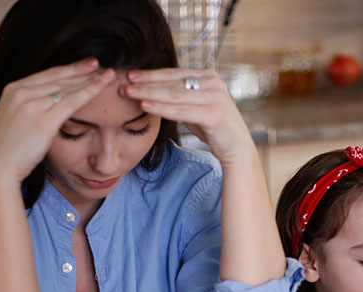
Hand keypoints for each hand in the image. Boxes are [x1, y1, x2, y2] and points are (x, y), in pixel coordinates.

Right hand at [0, 59, 114, 184]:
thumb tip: (45, 107)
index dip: (68, 69)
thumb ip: (28, 108)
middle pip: (59, 77)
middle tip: (101, 64)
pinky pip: (72, 102)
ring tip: (109, 75)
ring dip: (90, 80)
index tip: (85, 65)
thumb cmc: (7, 150)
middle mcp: (20, 92)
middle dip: (82, 71)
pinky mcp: (43, 120)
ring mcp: (31, 105)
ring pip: (67, 87)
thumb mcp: (14, 120)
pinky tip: (102, 86)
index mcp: (12, 90)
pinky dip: (89, 92)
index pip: (47, 75)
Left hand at [123, 68, 253, 165]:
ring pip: (175, 95)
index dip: (152, 74)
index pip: (174, 73)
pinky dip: (163, 108)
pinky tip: (146, 106)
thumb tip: (153, 89)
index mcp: (208, 77)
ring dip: (150, 93)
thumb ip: (180, 96)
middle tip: (124, 82)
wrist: (237, 148)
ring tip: (130, 94)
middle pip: (172, 82)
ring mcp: (215, 97)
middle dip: (147, 82)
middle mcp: (213, 83)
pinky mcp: (214, 113)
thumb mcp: (195, 107)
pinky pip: (182, 110)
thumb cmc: (214, 127)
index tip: (131, 75)